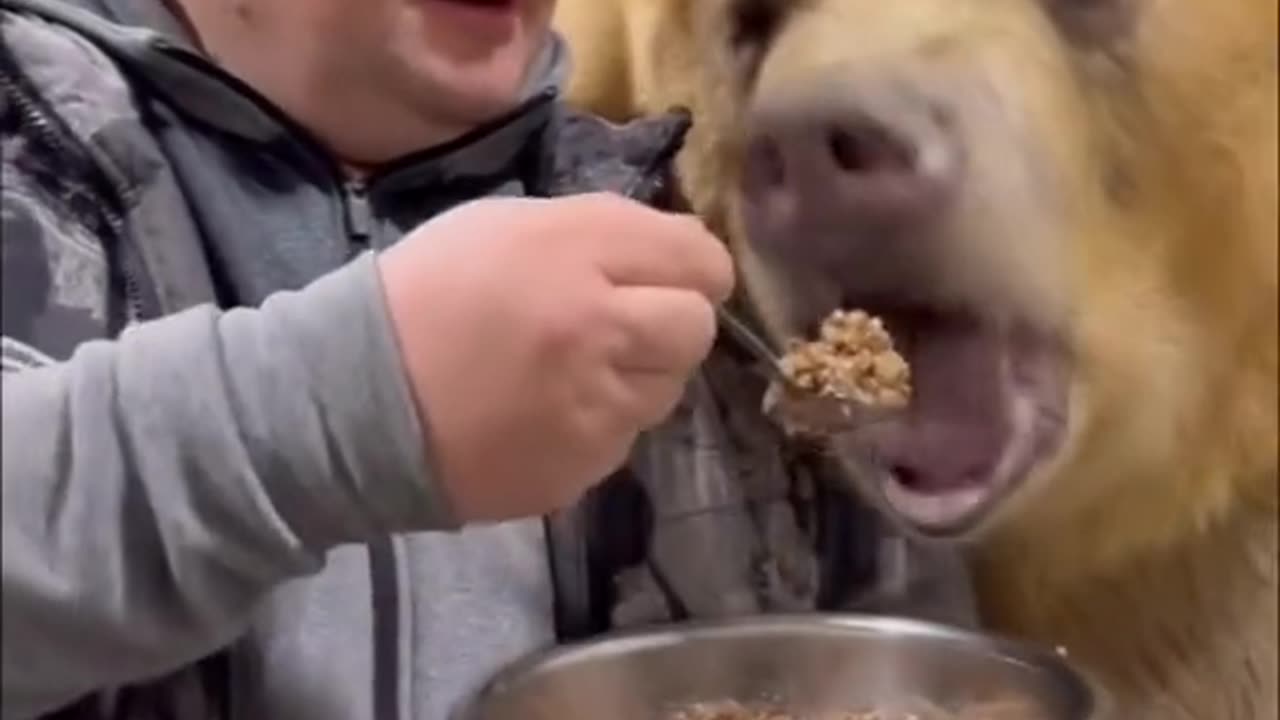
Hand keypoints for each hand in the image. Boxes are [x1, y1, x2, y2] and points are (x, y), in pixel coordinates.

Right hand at [378, 193, 734, 522]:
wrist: (355, 398)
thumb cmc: (427, 293)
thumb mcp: (506, 224)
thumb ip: (598, 228)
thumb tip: (677, 249)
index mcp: (577, 255)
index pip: (697, 259)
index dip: (693, 267)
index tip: (673, 275)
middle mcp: (599, 330)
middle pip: (697, 327)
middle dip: (674, 322)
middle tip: (629, 325)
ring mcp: (594, 410)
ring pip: (667, 389)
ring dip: (638, 375)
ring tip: (575, 371)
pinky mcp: (579, 469)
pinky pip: (623, 439)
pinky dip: (600, 424)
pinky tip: (546, 413)